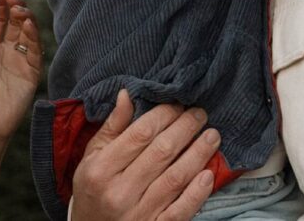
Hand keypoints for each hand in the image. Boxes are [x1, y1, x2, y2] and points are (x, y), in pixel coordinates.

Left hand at [0, 0, 41, 147]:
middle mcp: (4, 48)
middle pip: (14, 19)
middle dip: (14, 5)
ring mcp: (18, 59)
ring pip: (27, 30)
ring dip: (25, 16)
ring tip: (18, 8)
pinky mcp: (30, 71)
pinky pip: (34, 49)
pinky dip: (33, 35)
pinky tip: (27, 24)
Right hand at [70, 89, 217, 219]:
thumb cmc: (93, 190)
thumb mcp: (92, 157)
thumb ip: (112, 127)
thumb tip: (127, 94)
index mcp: (101, 169)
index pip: (140, 133)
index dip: (164, 115)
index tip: (179, 104)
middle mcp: (119, 191)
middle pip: (161, 152)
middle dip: (186, 128)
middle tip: (200, 114)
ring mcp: (138, 214)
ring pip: (175, 178)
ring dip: (198, 154)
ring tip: (212, 136)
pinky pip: (180, 211)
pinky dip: (197, 192)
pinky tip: (209, 174)